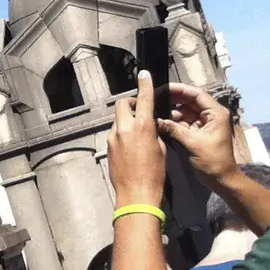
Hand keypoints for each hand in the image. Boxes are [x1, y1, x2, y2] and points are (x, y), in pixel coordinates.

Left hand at [108, 71, 167, 205]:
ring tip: (138, 134)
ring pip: (118, 120)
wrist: (136, 195)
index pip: (143, 98)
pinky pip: (115, 134)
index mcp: (142, 127)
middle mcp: (124, 129)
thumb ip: (154, 131)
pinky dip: (122, 134)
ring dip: (126, 121)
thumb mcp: (161, 149)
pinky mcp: (108, 148)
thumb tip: (150, 125)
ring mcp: (113, 139)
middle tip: (140, 110)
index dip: (145, 84)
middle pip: (122, 105)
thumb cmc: (154, 175)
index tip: (144, 74)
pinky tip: (131, 147)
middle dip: (130, 104)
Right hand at [160, 82, 238, 182]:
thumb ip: (174, 129)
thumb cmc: (213, 161)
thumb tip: (155, 120)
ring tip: (153, 110)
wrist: (221, 180)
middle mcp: (210, 115)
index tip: (162, 88)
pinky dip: (173, 122)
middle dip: (172, 99)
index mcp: (215, 113)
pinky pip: (184, 122)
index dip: (178, 89)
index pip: (196, 94)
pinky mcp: (198, 132)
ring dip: (170, 111)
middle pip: (189, 101)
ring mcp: (204, 123)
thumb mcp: (193, 143)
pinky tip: (160, 121)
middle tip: (153, 98)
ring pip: (185, 111)